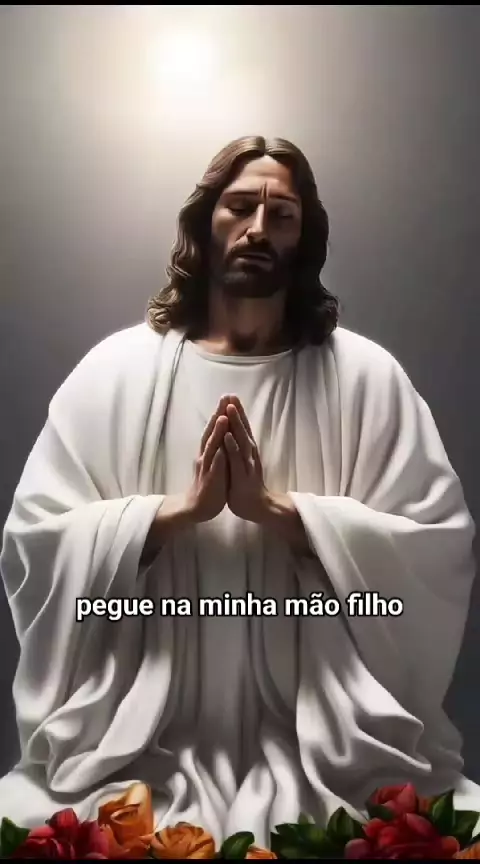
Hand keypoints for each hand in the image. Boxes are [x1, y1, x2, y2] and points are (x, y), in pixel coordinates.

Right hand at [185, 397, 228, 522]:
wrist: (197, 507)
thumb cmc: (209, 483)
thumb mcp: (215, 461)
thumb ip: (218, 446)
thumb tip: (223, 430)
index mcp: (210, 450)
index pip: (215, 428)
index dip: (221, 412)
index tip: (228, 396)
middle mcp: (206, 455)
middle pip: (211, 432)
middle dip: (218, 415)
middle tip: (224, 398)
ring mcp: (207, 467)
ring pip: (212, 448)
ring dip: (217, 433)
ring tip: (222, 418)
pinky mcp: (209, 481)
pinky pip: (214, 469)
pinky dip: (217, 459)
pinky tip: (221, 451)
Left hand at [224, 396, 268, 522]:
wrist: (257, 507)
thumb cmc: (246, 484)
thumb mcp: (241, 463)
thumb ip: (239, 448)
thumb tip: (235, 434)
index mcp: (247, 450)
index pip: (241, 428)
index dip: (236, 412)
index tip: (230, 396)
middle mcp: (249, 453)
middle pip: (242, 429)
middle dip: (237, 412)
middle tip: (231, 395)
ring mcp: (247, 463)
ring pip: (241, 440)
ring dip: (235, 424)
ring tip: (230, 409)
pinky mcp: (243, 475)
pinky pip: (237, 459)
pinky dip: (232, 447)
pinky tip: (227, 436)